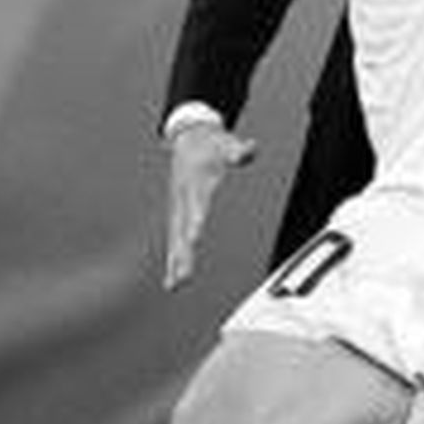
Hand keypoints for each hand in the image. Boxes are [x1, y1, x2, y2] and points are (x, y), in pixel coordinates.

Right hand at [164, 122, 256, 288]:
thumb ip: (238, 151)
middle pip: (182, 228)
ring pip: (175, 238)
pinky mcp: (177, 214)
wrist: (188, 139)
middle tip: (184, 274)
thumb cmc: (211, 145)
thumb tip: (250, 149)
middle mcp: (183, 199)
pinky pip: (174, 240)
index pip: (196, 204)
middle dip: (183, 251)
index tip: (193, 238)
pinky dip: (173, 260)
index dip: (194, 220)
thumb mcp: (226, 144)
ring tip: (175, 284)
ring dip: (176, 262)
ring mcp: (178, 208)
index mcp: (195, 183)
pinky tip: (173, 279)